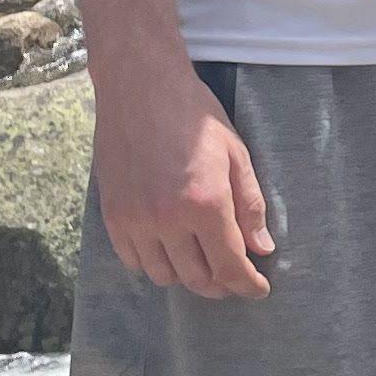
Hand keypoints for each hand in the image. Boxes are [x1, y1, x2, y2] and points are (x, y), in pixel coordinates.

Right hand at [90, 55, 274, 298]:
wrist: (140, 85)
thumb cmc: (194, 115)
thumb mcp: (236, 154)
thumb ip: (250, 206)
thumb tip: (262, 249)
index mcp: (206, 203)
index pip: (230, 266)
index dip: (247, 285)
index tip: (258, 289)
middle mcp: (169, 219)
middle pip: (198, 277)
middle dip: (221, 286)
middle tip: (234, 281)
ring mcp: (136, 220)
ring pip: (164, 275)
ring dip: (188, 277)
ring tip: (202, 264)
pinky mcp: (113, 215)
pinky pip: (134, 260)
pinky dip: (154, 264)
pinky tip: (169, 251)